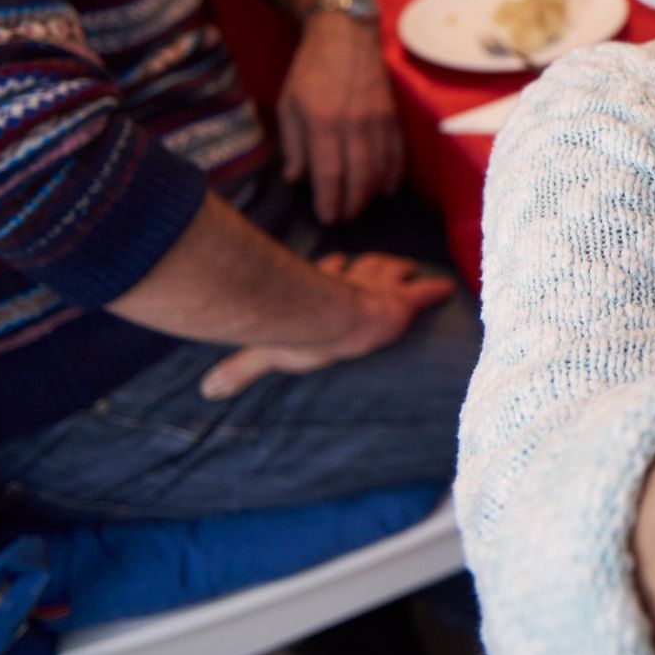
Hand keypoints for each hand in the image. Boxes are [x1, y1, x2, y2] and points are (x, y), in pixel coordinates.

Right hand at [197, 251, 453, 399]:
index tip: (337, 264)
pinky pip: (423, 292)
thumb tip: (206, 391)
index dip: (335, 269)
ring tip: (407, 268)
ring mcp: (377, 288)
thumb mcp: (265, 353)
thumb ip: (240, 370)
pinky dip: (435, 291)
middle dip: (368, 267)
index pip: (329, 271)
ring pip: (390, 269)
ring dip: (396, 270)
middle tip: (380, 267)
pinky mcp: (401, 302)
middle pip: (362, 266)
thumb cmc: (301, 336)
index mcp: (321, 289)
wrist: (334, 324)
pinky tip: (448, 288)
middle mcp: (351, 283)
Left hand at [278, 10, 402, 221]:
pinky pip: (397, 151)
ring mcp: (378, 119)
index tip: (327, 218)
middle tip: (344, 218)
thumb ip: (293, 144)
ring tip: (360, 206)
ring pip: (381, 167)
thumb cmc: (310, 69)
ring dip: (371, 192)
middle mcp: (354, 123)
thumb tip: (296, 179)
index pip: (329, 173)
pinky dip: (394, 173)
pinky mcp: (392, 114)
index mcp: (323, 121)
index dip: (329, 201)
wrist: (345, 34)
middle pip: (359, 176)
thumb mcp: (289, 104)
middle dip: (352, 203)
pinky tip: (387, 188)